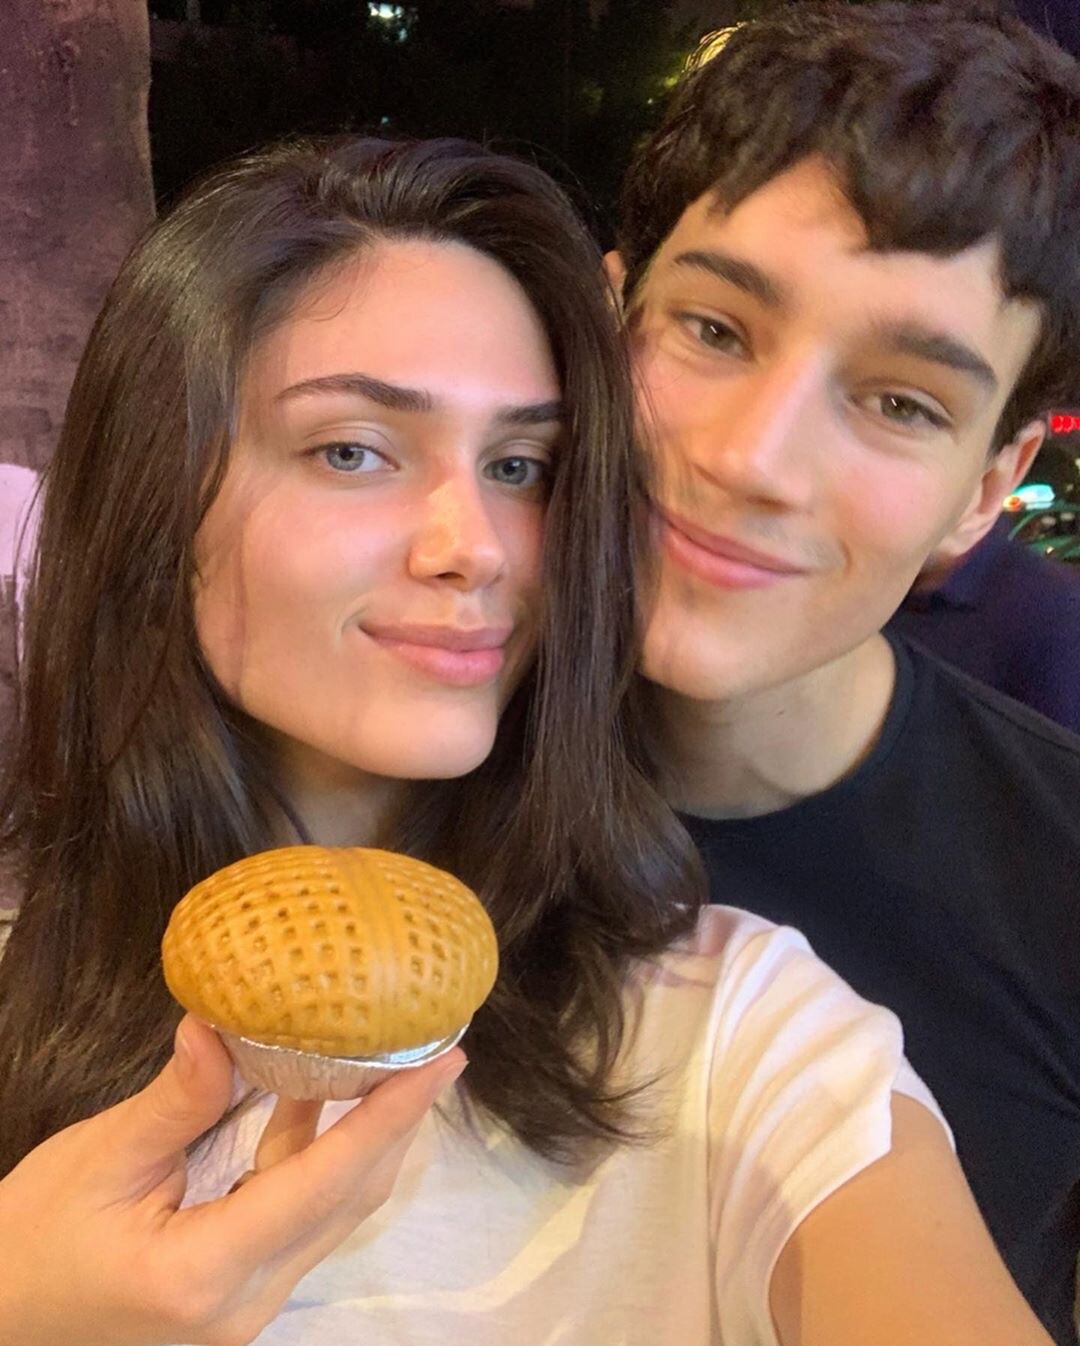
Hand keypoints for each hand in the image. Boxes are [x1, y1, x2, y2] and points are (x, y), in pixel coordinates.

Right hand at [0, 1014, 464, 1345]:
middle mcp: (247, 1300)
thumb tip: (223, 1026)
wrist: (0, 1320)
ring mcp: (247, 1306)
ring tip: (394, 1061)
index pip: (325, 1181)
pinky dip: (316, 1157)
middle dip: (396, 1121)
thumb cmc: (31, 1240)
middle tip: (433, 1045)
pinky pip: (298, 1217)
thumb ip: (176, 1101)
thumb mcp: (98, 1163)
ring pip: (329, 1210)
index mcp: (207, 1271)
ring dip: (363, 1138)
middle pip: (345, 1199)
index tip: (445, 1059)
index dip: (392, 1115)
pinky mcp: (240, 1293)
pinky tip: (316, 1094)